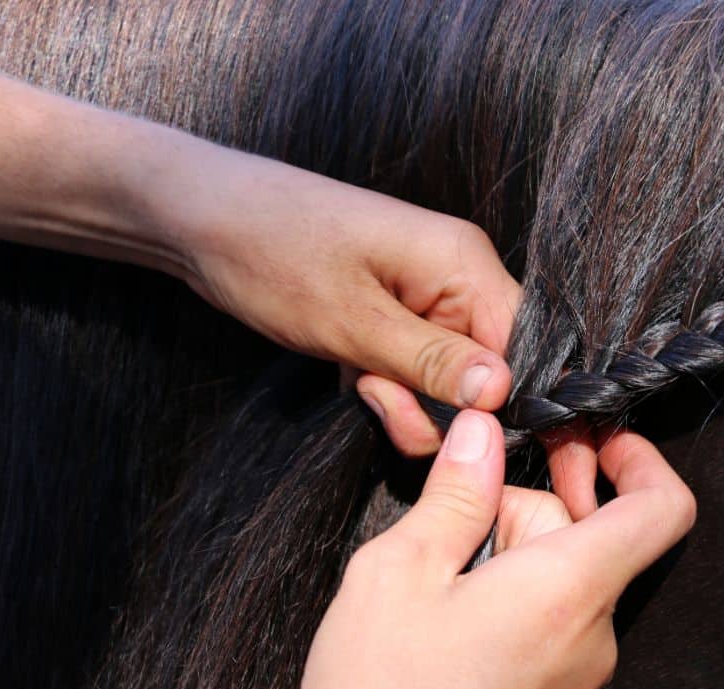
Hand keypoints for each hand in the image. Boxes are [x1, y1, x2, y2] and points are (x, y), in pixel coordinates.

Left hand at [164, 151, 520, 453]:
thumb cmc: (272, 253)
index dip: (501, 398)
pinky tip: (347, 377)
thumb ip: (432, 363)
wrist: (199, 218)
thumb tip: (503, 393)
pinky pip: (411, 369)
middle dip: (438, 404)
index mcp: (462, 262)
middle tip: (378, 398)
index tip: (459, 434)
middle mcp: (453, 275)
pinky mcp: (390, 313)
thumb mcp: (353, 322)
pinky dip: (384, 387)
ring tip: (357, 384)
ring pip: (443, 378)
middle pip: (484, 368)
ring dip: (404, 400)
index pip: (524, 343)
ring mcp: (421, 295)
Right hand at [268, 411, 695, 688]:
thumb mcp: (400, 569)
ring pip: (569, 575)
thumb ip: (457, 491)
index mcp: (567, 590)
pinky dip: (516, 592)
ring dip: (515, 550)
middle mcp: (593, 635)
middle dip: (530, 502)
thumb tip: (485, 429)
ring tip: (437, 575)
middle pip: (592, 533)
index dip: (638, 457)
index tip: (588, 434)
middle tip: (461, 507)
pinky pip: (556, 620)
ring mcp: (578, 676)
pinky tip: (448, 613)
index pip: (661, 510)